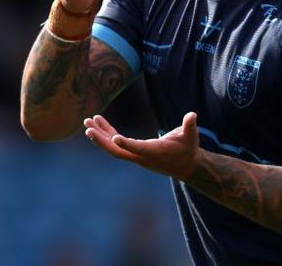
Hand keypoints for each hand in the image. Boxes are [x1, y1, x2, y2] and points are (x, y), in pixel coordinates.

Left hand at [83, 112, 200, 180]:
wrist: (186, 166)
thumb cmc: (189, 149)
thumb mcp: (191, 136)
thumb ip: (190, 126)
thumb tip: (192, 115)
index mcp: (154, 152)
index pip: (138, 149)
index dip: (127, 143)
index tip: (115, 136)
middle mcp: (142, 156)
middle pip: (117, 151)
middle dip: (102, 140)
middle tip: (88, 128)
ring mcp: (136, 155)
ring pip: (114, 147)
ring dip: (100, 135)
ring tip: (88, 121)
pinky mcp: (134, 152)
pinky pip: (117, 143)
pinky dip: (107, 133)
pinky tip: (99, 122)